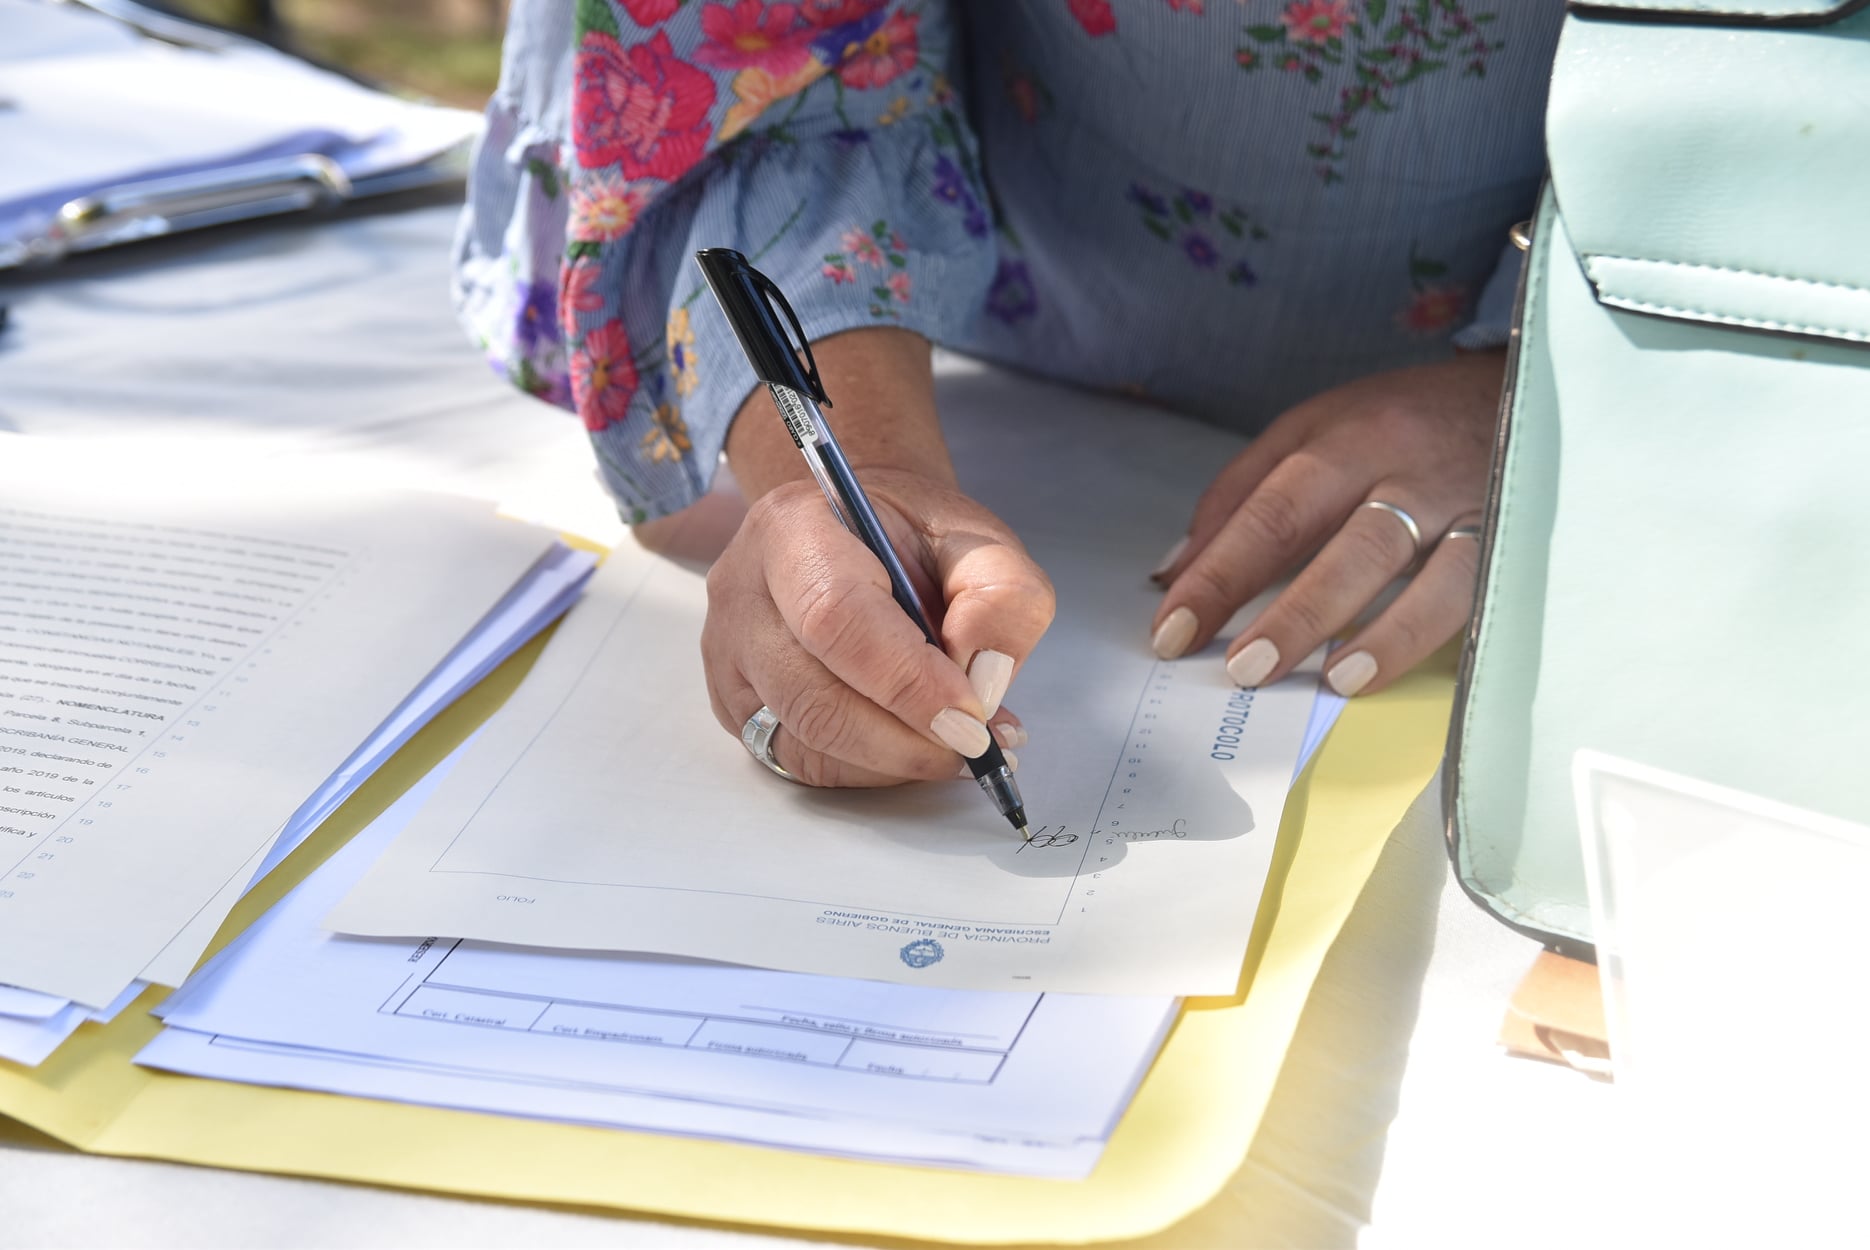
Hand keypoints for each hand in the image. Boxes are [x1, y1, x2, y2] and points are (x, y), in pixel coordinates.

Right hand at [703, 468, 1053, 786]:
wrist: (856, 532)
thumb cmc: (910, 536)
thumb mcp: (976, 537)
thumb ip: (1001, 594)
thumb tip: (985, 677)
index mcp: (793, 528)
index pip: (835, 617)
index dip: (907, 681)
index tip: (973, 717)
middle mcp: (743, 593)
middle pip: (812, 696)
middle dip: (905, 740)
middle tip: (977, 746)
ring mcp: (728, 655)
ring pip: (804, 741)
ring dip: (892, 761)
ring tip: (958, 746)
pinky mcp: (734, 704)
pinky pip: (800, 761)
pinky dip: (868, 769)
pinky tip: (913, 747)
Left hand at [1149, 351, 1504, 695]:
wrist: (1519, 388)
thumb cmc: (1399, 422)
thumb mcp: (1311, 429)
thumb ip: (1239, 493)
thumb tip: (1176, 572)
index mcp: (1343, 439)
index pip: (1270, 510)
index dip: (1219, 574)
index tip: (1173, 629)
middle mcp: (1402, 467)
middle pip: (1341, 540)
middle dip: (1287, 611)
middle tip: (1240, 668)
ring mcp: (1461, 501)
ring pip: (1413, 568)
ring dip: (1366, 628)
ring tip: (1323, 679)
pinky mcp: (1506, 536)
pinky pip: (1468, 590)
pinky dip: (1418, 635)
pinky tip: (1375, 673)